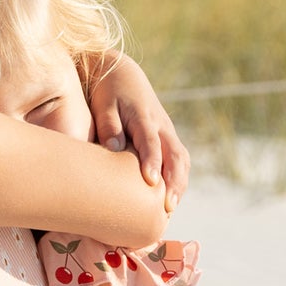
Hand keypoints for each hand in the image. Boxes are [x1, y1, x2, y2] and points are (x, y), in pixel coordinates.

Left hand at [88, 55, 189, 212]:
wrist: (123, 75)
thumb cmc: (109, 93)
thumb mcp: (104, 105)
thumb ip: (109, 126)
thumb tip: (114, 148)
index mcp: (144, 117)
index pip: (151, 141)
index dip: (152, 161)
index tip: (150, 182)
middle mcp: (162, 126)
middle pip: (175, 155)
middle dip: (175, 182)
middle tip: (168, 207)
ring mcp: (168, 133)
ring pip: (182, 160)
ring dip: (180, 184)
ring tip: (171, 209)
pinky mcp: (168, 140)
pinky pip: (179, 161)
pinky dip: (179, 180)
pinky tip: (170, 199)